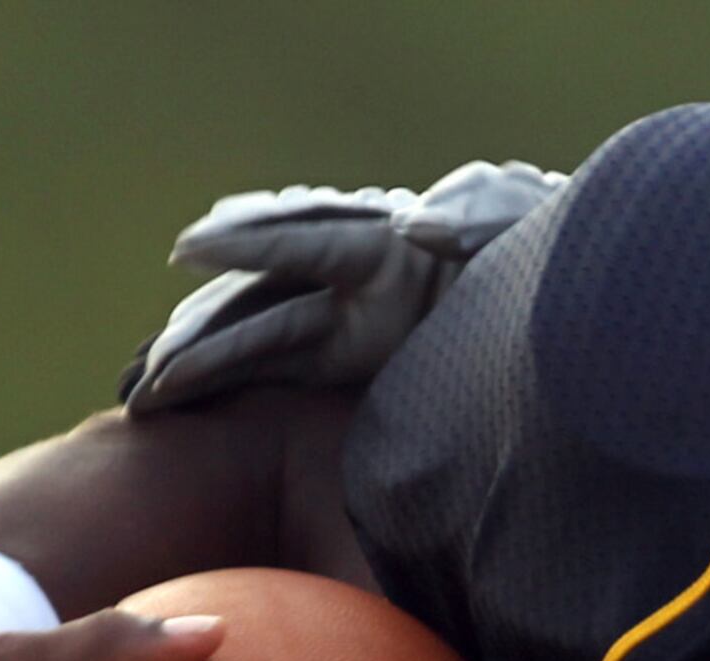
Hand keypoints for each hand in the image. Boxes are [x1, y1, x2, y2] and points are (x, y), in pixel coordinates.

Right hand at [122, 160, 564, 413]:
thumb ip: (471, 216)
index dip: (250, 242)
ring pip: (255, 335)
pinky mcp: (348, 359)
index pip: (306, 238)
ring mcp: (342, 318)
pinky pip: (275, 368)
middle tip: (153, 367)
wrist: (560, 308)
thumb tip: (414, 227)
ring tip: (149, 394)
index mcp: (383, 239)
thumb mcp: (513, 221)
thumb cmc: (535, 248)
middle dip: (202, 329)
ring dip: (202, 362)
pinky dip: (226, 380)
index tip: (191, 246)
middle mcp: (347, 277)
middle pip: (259, 295)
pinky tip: (178, 397)